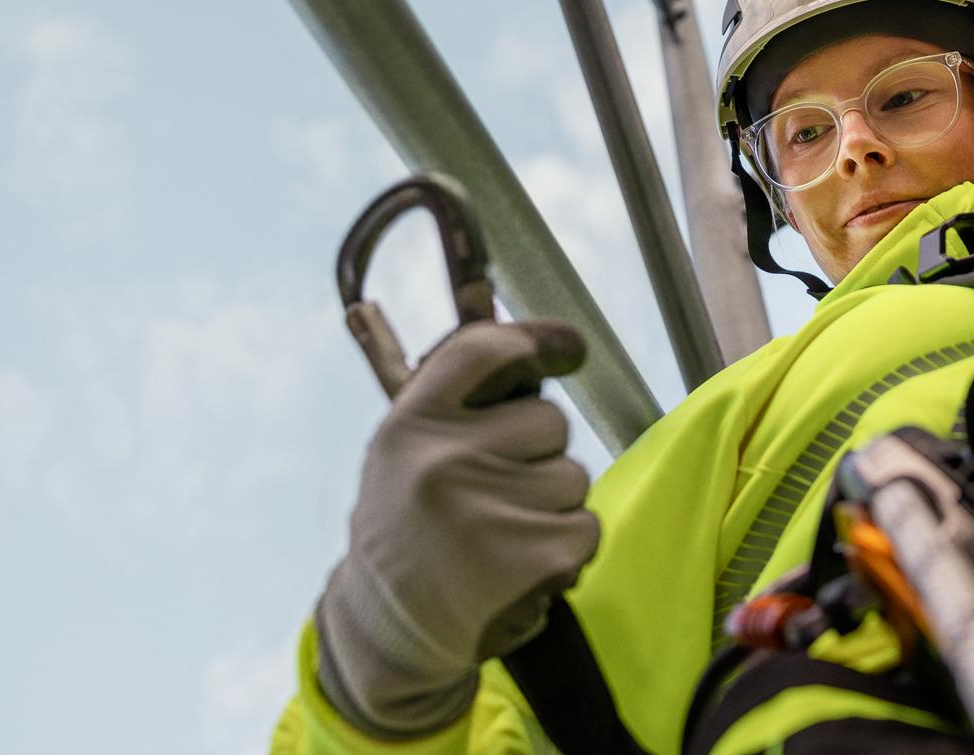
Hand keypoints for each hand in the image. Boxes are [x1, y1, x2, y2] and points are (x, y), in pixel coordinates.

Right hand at [315, 320, 596, 736]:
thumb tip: (533, 342)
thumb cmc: (408, 529)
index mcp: (410, 425)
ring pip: (573, 475)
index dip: (539, 340)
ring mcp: (490, 510)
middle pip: (549, 419)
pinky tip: (519, 566)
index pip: (486, 349)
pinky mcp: (534, 556)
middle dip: (538, 453)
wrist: (387, 633)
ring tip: (500, 536)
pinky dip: (566, 547)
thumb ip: (458, 399)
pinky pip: (586, 526)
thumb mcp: (405, 453)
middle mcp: (445, 461)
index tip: (570, 348)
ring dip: (552, 505)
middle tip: (494, 494)